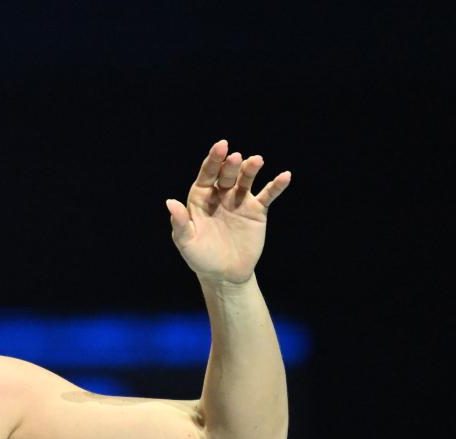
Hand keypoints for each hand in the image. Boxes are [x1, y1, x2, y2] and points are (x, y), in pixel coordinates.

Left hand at [166, 140, 291, 283]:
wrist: (224, 274)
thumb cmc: (201, 258)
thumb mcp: (187, 243)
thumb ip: (180, 223)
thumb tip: (170, 203)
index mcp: (201, 198)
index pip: (207, 175)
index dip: (213, 160)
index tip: (221, 146)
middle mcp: (221, 195)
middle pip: (227, 174)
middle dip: (231, 165)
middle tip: (236, 158)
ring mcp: (239, 201)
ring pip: (247, 180)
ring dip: (251, 169)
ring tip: (257, 161)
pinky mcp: (257, 211)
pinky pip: (268, 195)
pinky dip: (277, 186)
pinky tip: (286, 176)